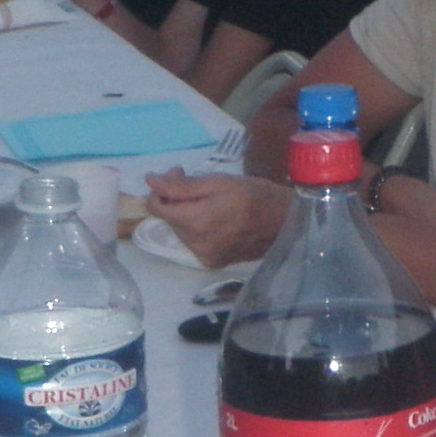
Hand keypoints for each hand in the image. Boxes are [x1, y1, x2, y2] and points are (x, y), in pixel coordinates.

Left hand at [141, 167, 284, 265]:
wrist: (285, 222)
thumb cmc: (255, 194)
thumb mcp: (218, 181)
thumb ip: (181, 185)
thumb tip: (150, 181)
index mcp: (197, 221)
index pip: (156, 207)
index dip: (161, 188)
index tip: (179, 173)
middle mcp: (196, 244)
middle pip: (169, 218)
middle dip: (176, 199)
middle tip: (197, 182)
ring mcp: (204, 256)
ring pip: (180, 230)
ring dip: (187, 213)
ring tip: (210, 201)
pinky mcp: (212, 262)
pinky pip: (193, 241)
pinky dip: (198, 228)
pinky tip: (217, 219)